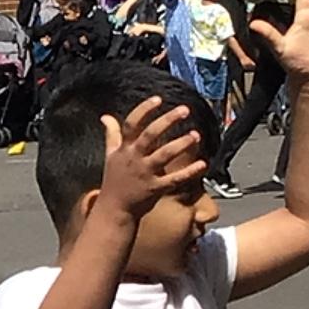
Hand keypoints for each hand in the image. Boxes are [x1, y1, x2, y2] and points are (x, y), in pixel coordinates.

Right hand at [97, 94, 206, 220]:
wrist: (114, 210)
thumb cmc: (114, 181)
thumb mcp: (110, 156)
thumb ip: (111, 135)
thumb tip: (105, 117)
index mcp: (124, 149)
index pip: (131, 124)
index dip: (144, 110)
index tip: (158, 99)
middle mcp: (134, 159)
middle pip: (150, 135)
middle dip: (167, 121)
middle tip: (184, 110)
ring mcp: (145, 174)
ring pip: (164, 155)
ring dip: (181, 144)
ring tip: (196, 135)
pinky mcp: (155, 189)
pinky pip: (174, 179)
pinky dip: (189, 172)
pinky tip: (203, 164)